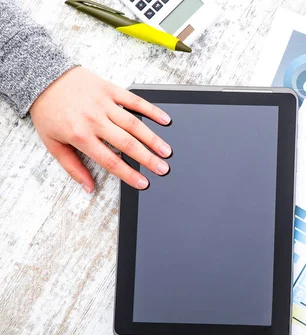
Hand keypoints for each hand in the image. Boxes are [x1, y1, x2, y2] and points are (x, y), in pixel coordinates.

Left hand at [29, 66, 171, 192]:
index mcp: (80, 135)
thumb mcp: (53, 144)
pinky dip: (151, 110)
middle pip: (127, 144)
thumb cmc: (48, 112)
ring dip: (153, 139)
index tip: (143, 183)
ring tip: (166, 151)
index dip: (128, 174)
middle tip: (162, 169)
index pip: (110, 160)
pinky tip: (165, 120)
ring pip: (134, 124)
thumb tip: (89, 188)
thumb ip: (73, 167)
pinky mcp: (110, 89)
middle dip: (147, 159)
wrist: (42, 78)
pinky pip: (134, 101)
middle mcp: (94, 120)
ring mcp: (104, 103)